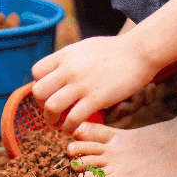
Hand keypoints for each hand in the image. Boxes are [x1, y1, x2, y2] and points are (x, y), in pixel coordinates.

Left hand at [31, 33, 158, 131]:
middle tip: (52, 111)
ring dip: (52, 120)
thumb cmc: (115, 50)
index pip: (37, 72)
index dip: (40, 85)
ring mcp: (81, 84)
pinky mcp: (95, 98)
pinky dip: (69, 127)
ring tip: (59, 124)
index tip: (50, 93)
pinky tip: (73, 128)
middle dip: (41, 106)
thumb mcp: (86, 47)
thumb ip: (71, 58)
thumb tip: (60, 67)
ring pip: (51, 107)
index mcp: (65, 54)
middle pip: (38, 91)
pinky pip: (72, 118)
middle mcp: (69, 68)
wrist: (139, 51)